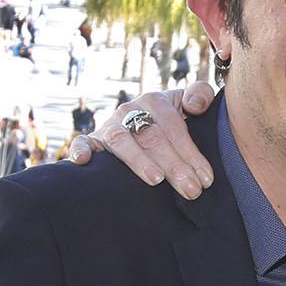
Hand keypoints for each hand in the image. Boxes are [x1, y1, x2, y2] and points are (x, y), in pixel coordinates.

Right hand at [63, 84, 217, 198]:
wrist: (140, 125)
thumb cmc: (169, 121)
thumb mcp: (186, 104)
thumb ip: (200, 95)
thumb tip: (194, 105)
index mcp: (155, 102)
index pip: (175, 128)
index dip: (191, 153)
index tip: (205, 179)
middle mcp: (130, 111)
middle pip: (153, 138)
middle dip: (174, 165)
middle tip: (190, 190)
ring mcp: (110, 126)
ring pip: (122, 140)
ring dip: (139, 160)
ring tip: (156, 179)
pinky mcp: (93, 141)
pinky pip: (83, 143)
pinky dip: (81, 150)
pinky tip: (83, 162)